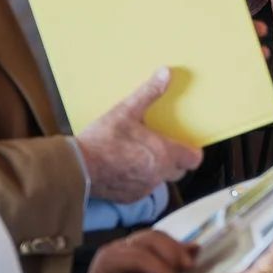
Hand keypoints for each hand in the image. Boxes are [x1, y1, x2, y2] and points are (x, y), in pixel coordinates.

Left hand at [47, 231, 196, 272]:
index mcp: (109, 258)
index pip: (139, 255)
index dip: (160, 267)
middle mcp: (119, 248)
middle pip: (148, 239)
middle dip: (170, 251)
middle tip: (187, 268)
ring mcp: (129, 249)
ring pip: (155, 238)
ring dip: (174, 248)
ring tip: (189, 263)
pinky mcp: (139, 256)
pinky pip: (158, 246)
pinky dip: (175, 247)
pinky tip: (192, 249)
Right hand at [76, 69, 201, 202]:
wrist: (79, 168)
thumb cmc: (103, 140)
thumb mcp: (126, 110)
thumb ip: (149, 93)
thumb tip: (166, 74)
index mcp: (163, 153)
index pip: (194, 159)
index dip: (191, 151)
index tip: (183, 142)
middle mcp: (158, 175)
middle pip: (179, 170)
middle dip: (174, 159)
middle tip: (159, 144)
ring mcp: (145, 188)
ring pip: (161, 179)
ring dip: (156, 169)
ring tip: (138, 153)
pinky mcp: (130, 198)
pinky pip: (143, 188)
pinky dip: (139, 179)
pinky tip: (123, 166)